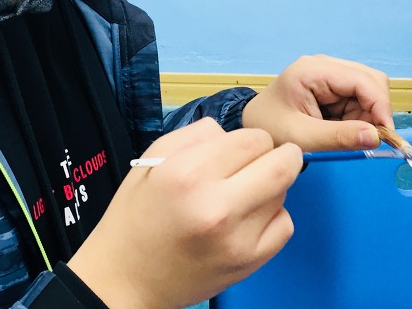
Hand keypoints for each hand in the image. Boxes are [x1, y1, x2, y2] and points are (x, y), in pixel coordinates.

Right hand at [68, 118, 301, 308]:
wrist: (127, 277)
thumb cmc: (136, 214)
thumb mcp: (152, 159)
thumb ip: (196, 135)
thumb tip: (234, 134)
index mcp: (188, 173)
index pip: (252, 139)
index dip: (252, 138)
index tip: (244, 146)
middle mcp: (217, 205)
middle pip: (281, 165)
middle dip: (278, 156)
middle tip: (265, 159)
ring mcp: (237, 238)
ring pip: (284, 193)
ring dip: (270, 186)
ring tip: (243, 193)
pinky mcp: (249, 263)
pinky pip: (285, 225)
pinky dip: (273, 215)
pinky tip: (249, 217)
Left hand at [241, 54, 392, 151]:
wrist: (253, 126)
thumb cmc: (270, 128)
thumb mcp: (302, 137)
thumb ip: (339, 137)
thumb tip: (376, 137)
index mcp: (312, 71)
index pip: (362, 80)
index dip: (380, 107)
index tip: (385, 137)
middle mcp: (324, 65)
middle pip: (371, 81)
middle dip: (374, 111)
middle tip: (365, 139)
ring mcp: (329, 73)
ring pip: (369, 90)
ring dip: (367, 115)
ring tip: (344, 134)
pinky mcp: (332, 84)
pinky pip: (359, 98)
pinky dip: (359, 116)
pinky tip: (340, 128)